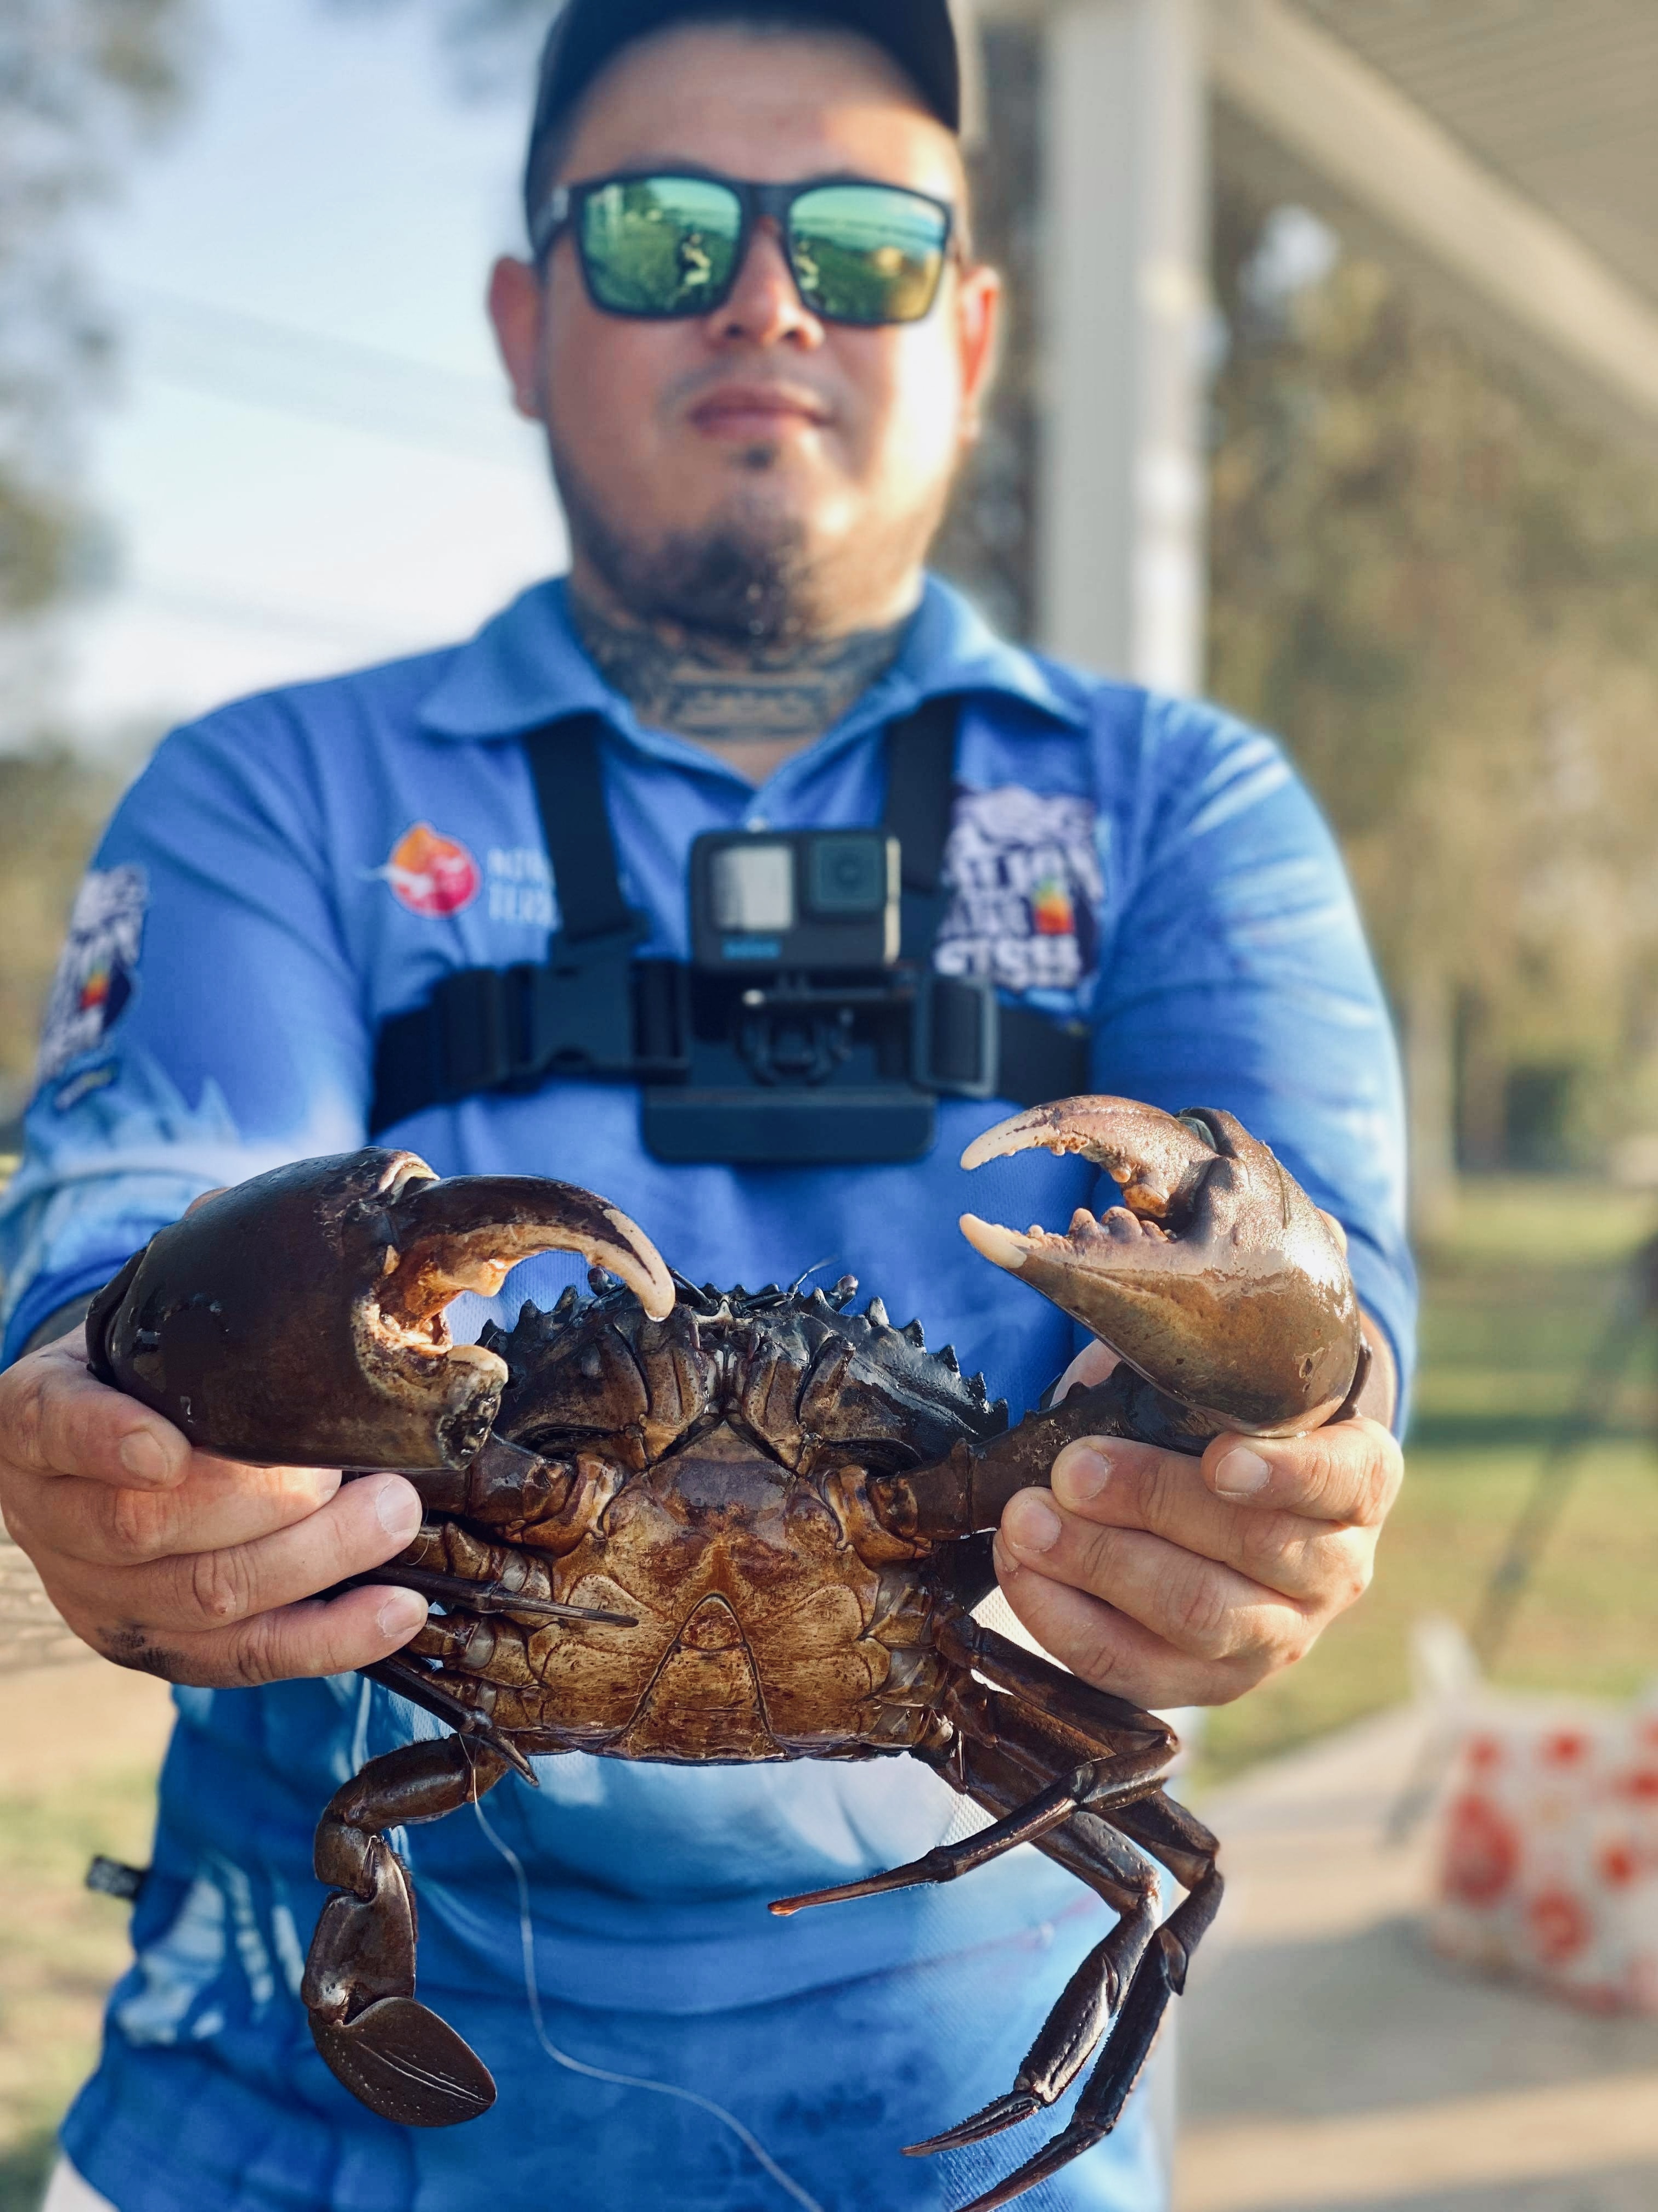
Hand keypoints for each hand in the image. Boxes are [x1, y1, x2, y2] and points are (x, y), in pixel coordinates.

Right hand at [0, 1326, 430, 1686]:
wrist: (99, 1455)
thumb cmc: (141, 1380)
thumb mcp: (141, 1332)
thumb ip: (194, 1320)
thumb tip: (286, 1268)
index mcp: (35, 1423)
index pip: (57, 1427)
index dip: (108, 1441)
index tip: (167, 1448)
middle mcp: (51, 1517)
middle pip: (145, 1527)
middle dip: (263, 1501)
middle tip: (345, 1468)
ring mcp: (99, 1595)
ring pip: (205, 1598)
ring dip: (315, 1560)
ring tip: (393, 1517)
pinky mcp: (157, 1650)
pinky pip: (244, 1657)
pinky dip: (330, 1638)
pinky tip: (396, 1610)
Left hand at [993, 1342, 1402, 1708]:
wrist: (1221, 1496)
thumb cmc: (1216, 1419)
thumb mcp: (1220, 1375)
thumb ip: (1189, 1358)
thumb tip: (1127, 1310)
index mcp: (1359, 1479)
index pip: (1348, 1478)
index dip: (1288, 1473)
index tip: (1218, 1457)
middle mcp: (1336, 1566)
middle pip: (1254, 1548)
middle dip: (1151, 1503)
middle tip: (1070, 1469)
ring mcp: (1279, 1636)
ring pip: (1198, 1616)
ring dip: (1099, 1564)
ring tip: (1026, 1520)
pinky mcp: (1211, 1684)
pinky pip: (1138, 1670)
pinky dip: (1067, 1621)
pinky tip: (1021, 1571)